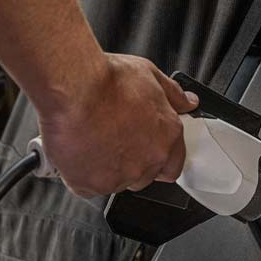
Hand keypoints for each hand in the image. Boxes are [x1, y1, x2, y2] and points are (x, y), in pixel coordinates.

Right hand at [35, 54, 198, 197]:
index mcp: (166, 137)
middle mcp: (148, 161)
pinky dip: (81, 173)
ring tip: (92, 139)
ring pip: (116, 181)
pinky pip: (88, 186)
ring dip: (107, 167)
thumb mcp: (148, 74)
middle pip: (144, 175)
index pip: (173, 164)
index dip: (159, 156)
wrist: (72, 91)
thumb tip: (188, 102)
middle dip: (131, 161)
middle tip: (113, 137)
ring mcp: (120, 177)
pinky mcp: (91, 186)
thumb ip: (173, 94)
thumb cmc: (106, 82)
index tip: (146, 147)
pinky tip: (78, 149)